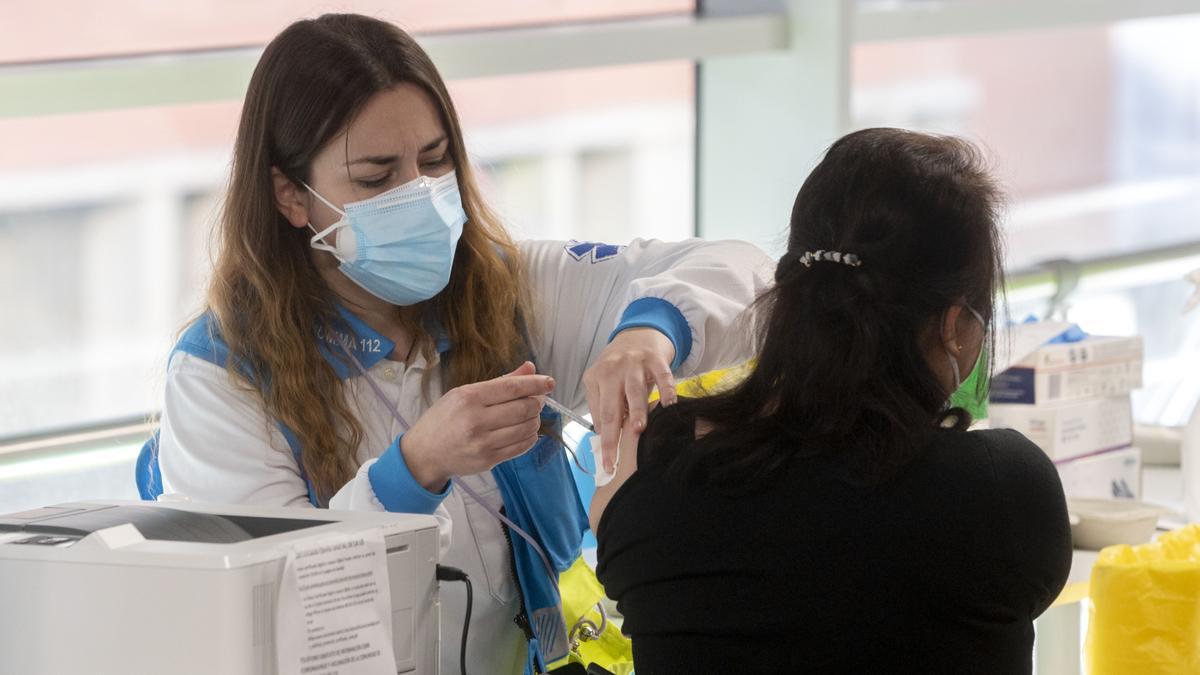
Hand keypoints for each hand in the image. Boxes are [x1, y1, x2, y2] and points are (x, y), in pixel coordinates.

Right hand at [402, 361, 552, 490]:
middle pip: (524, 408)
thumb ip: (500, 382)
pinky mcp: (489, 460)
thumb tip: (530, 368)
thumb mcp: (464, 393)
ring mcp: (483, 442)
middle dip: (537, 401)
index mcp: (469, 397)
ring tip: (529, 415)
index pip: (512, 387)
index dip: (536, 383)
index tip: (549, 382)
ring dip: (535, 419)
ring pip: (527, 428)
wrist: (425, 453)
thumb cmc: (445, 418)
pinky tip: (525, 431)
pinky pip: (522, 446)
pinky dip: (530, 437)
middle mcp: (476, 420)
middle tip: (537, 399)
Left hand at [582, 328, 676, 473]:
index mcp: (596, 377)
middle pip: (611, 406)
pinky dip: (667, 390)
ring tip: (639, 429)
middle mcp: (612, 370)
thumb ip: (602, 405)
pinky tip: (669, 405)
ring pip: (634, 390)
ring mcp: (634, 363)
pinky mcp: (655, 359)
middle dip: (614, 433)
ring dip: (637, 410)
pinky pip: (662, 376)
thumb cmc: (619, 366)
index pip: (599, 414)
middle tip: (615, 457)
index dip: (604, 439)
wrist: (638, 334)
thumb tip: (605, 436)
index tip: (607, 462)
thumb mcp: (603, 381)